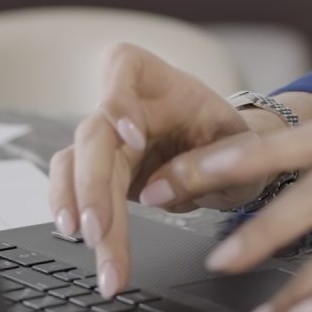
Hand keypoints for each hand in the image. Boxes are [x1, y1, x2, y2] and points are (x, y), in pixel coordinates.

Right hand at [45, 43, 277, 296]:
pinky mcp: (99, 172)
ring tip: (92, 245)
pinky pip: (72, 188)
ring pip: (74, 166)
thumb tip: (155, 194)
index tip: (133, 138)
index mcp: (161, 83)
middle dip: (92, 184)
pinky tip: (82, 244)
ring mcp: (107, 140)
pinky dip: (74, 215)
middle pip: (94, 133)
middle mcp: (124, 106)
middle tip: (98, 229)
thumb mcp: (239, 150)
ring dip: (79, 209)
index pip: (124, 66)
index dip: (119, 100)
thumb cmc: (230, 142)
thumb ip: (205, 164)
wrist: (230, 160)